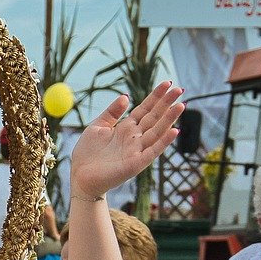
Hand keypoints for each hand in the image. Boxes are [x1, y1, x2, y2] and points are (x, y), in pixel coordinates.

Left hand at [66, 82, 185, 199]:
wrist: (79, 176)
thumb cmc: (87, 153)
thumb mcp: (97, 126)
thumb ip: (112, 112)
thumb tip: (126, 96)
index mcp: (126, 128)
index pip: (145, 109)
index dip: (156, 96)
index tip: (167, 83)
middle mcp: (134, 138)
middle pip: (154, 117)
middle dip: (166, 103)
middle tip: (180, 89)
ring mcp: (136, 150)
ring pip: (157, 132)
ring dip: (169, 119)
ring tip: (181, 105)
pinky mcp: (135, 164)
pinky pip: (152, 151)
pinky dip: (163, 141)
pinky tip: (174, 131)